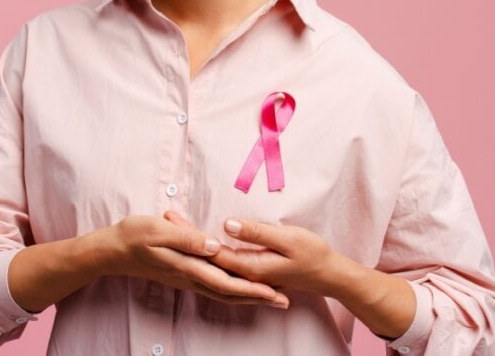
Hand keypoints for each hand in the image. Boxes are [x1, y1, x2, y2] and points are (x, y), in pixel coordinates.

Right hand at [104, 214, 289, 307]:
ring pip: (223, 292)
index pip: (228, 281)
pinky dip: (232, 290)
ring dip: (248, 296)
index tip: (276, 292)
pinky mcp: (183, 274)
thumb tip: (214, 246)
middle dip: (258, 297)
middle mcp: (190, 277)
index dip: (253, 288)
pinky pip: (214, 287)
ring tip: (270, 297)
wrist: (113, 250)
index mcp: (189, 266)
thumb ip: (188, 239)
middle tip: (284, 301)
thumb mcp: (161, 231)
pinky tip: (240, 288)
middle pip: (231, 292)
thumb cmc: (135, 235)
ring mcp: (187, 278)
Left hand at [165, 211, 339, 297]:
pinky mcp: (251, 271)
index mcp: (249, 266)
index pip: (209, 250)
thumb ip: (255, 233)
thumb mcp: (286, 238)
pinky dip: (207, 254)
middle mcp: (244, 274)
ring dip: (194, 245)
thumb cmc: (311, 253)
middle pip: (206, 256)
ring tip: (174, 229)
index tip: (170, 219)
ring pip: (212, 261)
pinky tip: (199, 246)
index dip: (189, 234)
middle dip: (184, 238)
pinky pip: (222, 264)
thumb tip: (227, 224)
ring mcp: (247, 275)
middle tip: (165, 218)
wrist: (329, 275)